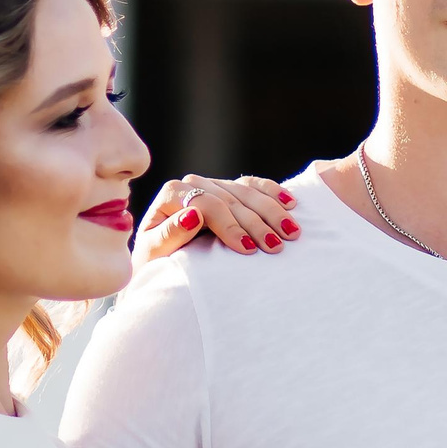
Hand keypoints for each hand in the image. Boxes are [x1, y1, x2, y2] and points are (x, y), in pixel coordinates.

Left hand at [135, 175, 298, 263]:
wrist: (160, 263)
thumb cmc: (156, 263)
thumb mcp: (155, 255)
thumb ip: (169, 234)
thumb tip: (192, 214)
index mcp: (172, 194)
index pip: (206, 204)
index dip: (229, 226)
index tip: (249, 250)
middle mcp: (192, 184)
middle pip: (231, 199)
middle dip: (257, 224)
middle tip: (277, 246)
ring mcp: (213, 184)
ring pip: (247, 192)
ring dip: (272, 212)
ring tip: (292, 232)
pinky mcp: (229, 189)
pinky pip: (254, 185)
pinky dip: (273, 193)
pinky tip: (291, 204)